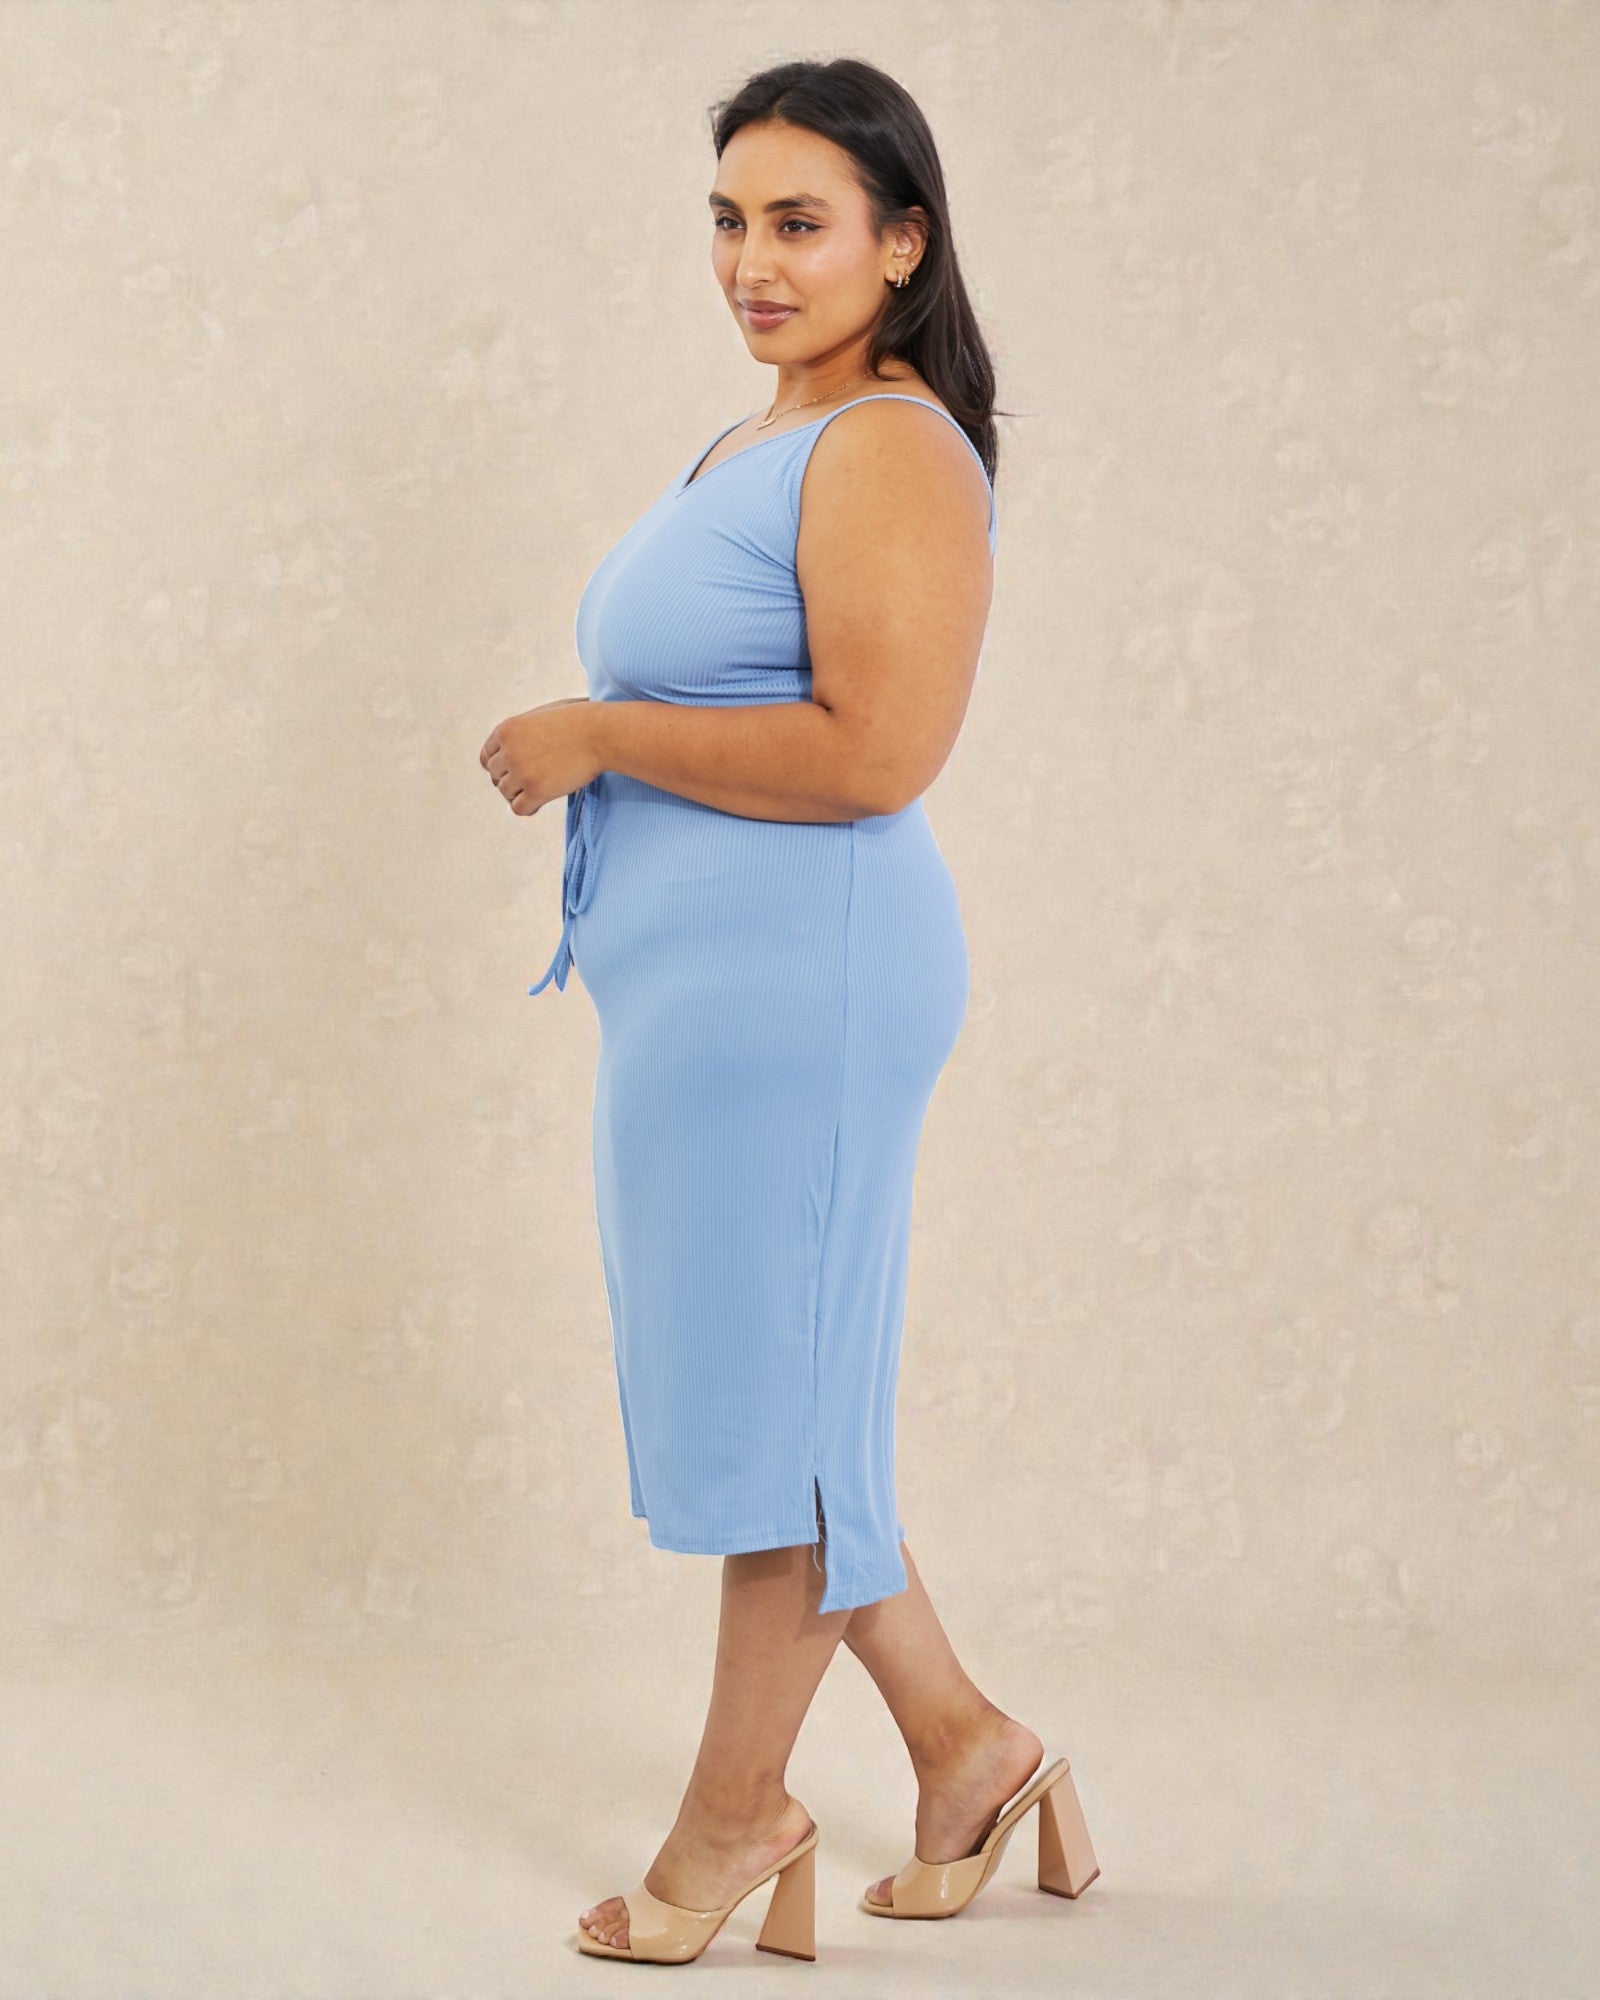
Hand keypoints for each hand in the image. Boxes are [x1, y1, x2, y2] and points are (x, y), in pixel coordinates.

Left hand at [480, 697, 599, 815]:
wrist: (602, 734)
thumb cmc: (579, 721)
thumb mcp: (541, 716)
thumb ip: (523, 732)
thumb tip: (515, 748)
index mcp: (507, 730)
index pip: (487, 757)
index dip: (499, 766)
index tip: (513, 772)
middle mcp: (509, 751)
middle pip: (496, 776)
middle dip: (511, 780)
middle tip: (531, 781)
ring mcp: (521, 772)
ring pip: (506, 793)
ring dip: (521, 794)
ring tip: (540, 789)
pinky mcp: (536, 791)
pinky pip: (519, 808)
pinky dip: (528, 808)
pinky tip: (540, 803)